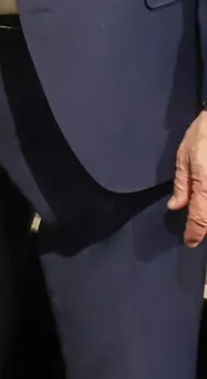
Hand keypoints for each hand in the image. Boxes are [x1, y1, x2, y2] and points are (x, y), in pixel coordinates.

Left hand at [169, 111, 206, 246]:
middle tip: (194, 232)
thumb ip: (182, 184)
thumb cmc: (203, 136)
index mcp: (206, 184)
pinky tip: (204, 204)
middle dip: (205, 227)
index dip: (195, 233)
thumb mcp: (185, 156)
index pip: (201, 218)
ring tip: (200, 220)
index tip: (189, 242)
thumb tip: (175, 206)